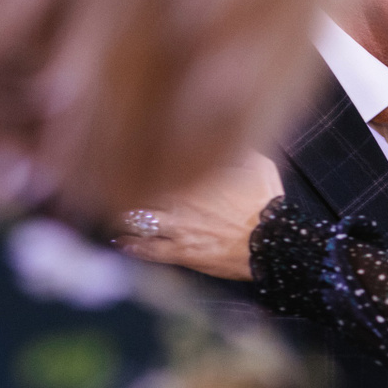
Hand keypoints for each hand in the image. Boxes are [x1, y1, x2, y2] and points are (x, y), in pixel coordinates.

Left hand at [114, 151, 280, 279]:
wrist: (274, 242)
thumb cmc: (267, 205)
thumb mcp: (259, 165)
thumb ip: (236, 148)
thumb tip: (224, 134)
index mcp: (193, 175)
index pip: (154, 161)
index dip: (138, 157)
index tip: (128, 154)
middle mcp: (178, 200)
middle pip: (136, 189)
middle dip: (123, 186)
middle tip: (112, 183)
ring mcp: (177, 228)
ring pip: (136, 220)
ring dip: (122, 217)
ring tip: (113, 214)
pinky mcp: (182, 253)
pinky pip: (147, 250)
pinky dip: (131, 246)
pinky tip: (121, 243)